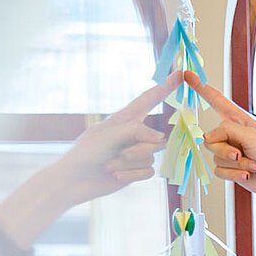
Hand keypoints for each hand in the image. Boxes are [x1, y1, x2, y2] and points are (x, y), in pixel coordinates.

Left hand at [51, 70, 181, 206]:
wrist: (75, 181)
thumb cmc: (86, 152)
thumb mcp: (110, 135)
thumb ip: (137, 131)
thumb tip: (161, 137)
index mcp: (124, 120)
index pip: (148, 100)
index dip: (164, 87)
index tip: (180, 74)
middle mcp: (132, 135)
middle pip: (155, 138)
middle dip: (139, 149)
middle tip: (119, 153)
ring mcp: (135, 153)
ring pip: (151, 156)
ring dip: (130, 163)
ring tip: (110, 165)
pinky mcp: (136, 170)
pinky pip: (149, 171)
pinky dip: (132, 174)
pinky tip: (115, 175)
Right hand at [183, 70, 255, 205]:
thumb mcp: (250, 135)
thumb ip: (225, 130)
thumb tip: (207, 137)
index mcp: (240, 121)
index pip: (217, 101)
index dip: (202, 89)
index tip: (187, 75)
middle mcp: (233, 135)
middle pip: (210, 138)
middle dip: (225, 150)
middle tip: (242, 154)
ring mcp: (231, 152)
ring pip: (215, 157)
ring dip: (235, 164)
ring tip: (253, 165)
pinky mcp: (231, 169)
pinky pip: (218, 171)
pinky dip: (233, 174)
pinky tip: (248, 175)